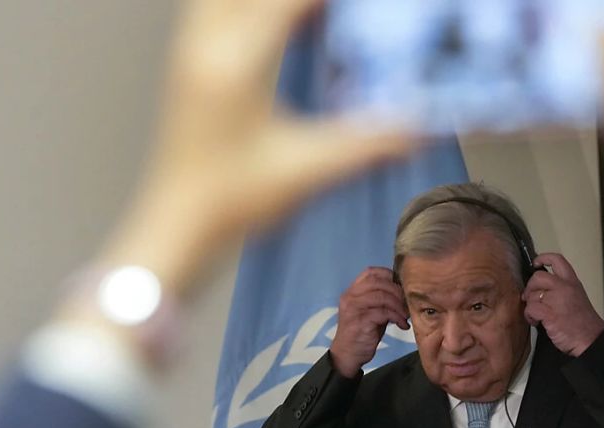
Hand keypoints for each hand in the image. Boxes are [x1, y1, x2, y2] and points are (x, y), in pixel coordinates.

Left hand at [98, 0, 415, 294]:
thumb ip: (372, 143)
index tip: (369, 4)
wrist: (178, 228)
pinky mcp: (190, 62)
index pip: (290, 1)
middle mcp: (206, 44)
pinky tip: (293, 22)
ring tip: (320, 16)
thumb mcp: (310, 168)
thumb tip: (425, 128)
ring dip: (273, 1)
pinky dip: (254, 5)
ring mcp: (191, 50)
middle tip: (336, 12)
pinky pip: (218, 7)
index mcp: (235, 63)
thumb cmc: (233, 201)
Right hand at [330, 268, 409, 377]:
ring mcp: (353, 308)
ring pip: (381, 296)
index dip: (388, 274)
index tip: (402, 285)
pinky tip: (402, 325)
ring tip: (406, 315)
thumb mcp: (372, 311)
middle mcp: (350, 296)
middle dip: (397, 290)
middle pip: (377, 282)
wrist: (347, 355)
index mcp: (352, 291)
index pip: (370, 272)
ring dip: (399, 305)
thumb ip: (383, 300)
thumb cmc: (363, 332)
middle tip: (408, 302)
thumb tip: (405, 292)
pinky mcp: (359, 322)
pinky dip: (397, 317)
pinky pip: (383, 313)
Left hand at [522, 253, 603, 356]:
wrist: (590, 339)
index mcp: (572, 282)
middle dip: (530, 287)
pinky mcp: (550, 314)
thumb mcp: (577, 297)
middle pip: (538, 276)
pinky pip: (530, 308)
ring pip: (533, 295)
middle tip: (530, 297)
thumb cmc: (583, 322)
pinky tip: (536, 321)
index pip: (558, 260)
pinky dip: (529, 316)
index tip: (536, 263)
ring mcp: (557, 300)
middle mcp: (565, 288)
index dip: (543, 258)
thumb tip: (540, 287)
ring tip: (536, 315)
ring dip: (530, 306)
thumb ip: (562, 289)